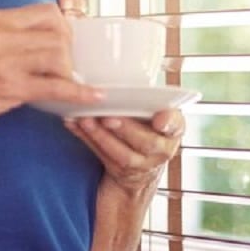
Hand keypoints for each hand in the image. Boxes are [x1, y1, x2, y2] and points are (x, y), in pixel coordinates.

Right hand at [0, 3, 102, 137]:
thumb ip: (6, 33)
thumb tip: (40, 37)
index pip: (47, 12)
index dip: (64, 27)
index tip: (65, 42)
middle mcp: (3, 34)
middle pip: (59, 33)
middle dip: (72, 51)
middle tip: (69, 66)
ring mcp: (7, 60)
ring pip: (60, 57)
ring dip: (71, 72)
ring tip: (69, 83)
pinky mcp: (10, 87)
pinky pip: (56, 87)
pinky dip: (79, 93)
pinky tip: (91, 97)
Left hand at [65, 109, 183, 193]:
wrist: (141, 166)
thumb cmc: (144, 128)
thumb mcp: (151, 114)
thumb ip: (144, 102)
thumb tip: (118, 78)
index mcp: (172, 130)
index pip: (176, 124)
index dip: (169, 122)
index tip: (159, 120)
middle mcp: (162, 149)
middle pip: (146, 142)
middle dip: (125, 129)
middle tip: (108, 117)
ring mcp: (143, 165)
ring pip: (122, 155)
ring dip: (101, 136)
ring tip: (85, 120)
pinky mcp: (121, 172)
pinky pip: (102, 156)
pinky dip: (86, 139)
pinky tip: (73, 124)